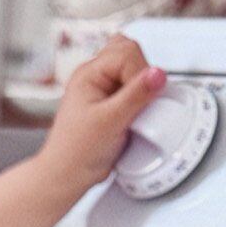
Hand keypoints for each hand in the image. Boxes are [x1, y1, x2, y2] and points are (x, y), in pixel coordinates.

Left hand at [37, 34, 167, 197]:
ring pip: (132, 66)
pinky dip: (139, 95)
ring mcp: (102, 87)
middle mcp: (95, 76)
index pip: (128, 53)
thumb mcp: (111, 121)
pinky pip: (132, 86)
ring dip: (140, 84)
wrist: (66, 175)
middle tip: (137, 102)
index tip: (139, 100)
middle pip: (130, 52)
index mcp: (89, 73)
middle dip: (141, 74)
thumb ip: (136, 95)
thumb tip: (159, 74)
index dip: (140, 75)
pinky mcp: (110, 101)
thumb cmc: (77, 152)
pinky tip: (134, 113)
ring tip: (133, 108)